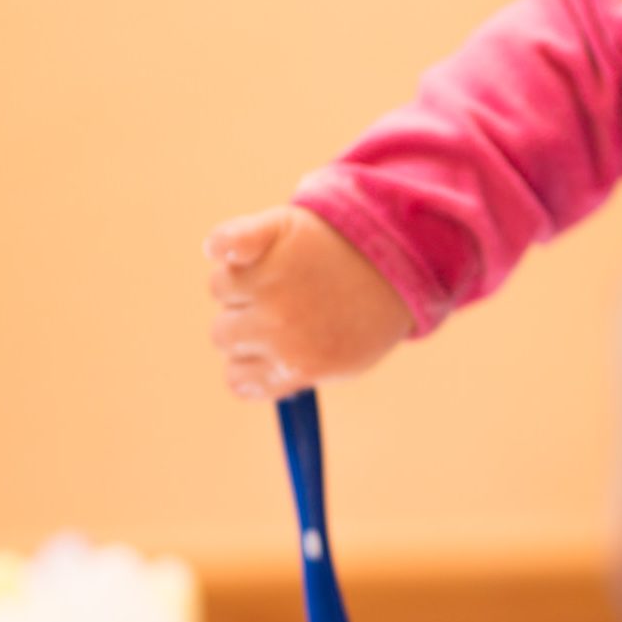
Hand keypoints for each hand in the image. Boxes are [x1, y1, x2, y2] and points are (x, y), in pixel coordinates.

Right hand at [205, 205, 412, 399]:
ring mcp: (269, 279)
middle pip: (222, 334)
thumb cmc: (369, 310)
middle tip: (279, 304)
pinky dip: (224, 243)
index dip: (249, 363)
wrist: (401, 253)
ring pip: (220, 288)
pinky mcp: (264, 235)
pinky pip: (222, 242)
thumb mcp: (346, 361)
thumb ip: (295, 376)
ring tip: (282, 271)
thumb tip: (252, 386)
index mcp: (297, 363)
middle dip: (244, 322)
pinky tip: (235, 249)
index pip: (238, 379)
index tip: (264, 350)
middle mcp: (277, 325)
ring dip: (240, 281)